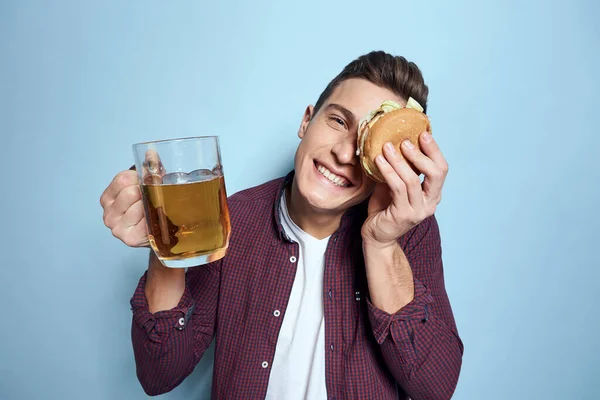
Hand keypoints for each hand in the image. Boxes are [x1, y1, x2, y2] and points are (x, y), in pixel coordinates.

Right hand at [100, 150, 164, 246]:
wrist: (159, 233)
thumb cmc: (151, 207)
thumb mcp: (149, 185)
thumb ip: (150, 168)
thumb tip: (151, 153)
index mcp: (108, 198)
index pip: (122, 179)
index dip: (140, 178)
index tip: (148, 183)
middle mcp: (108, 213)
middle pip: (130, 192)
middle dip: (147, 192)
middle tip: (154, 198)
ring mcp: (116, 228)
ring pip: (139, 205)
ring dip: (152, 205)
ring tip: (154, 210)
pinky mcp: (129, 238)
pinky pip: (146, 220)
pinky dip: (154, 217)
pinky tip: (154, 220)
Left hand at [362, 131, 448, 246]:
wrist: (377, 235)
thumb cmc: (385, 208)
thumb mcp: (395, 184)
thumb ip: (401, 169)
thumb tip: (395, 141)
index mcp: (433, 194)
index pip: (442, 169)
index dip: (434, 150)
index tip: (423, 134)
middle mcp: (430, 203)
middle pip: (436, 174)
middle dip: (422, 154)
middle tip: (405, 141)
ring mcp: (418, 211)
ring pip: (413, 179)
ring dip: (399, 160)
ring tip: (386, 147)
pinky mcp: (403, 215)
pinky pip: (397, 188)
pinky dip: (388, 172)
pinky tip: (379, 161)